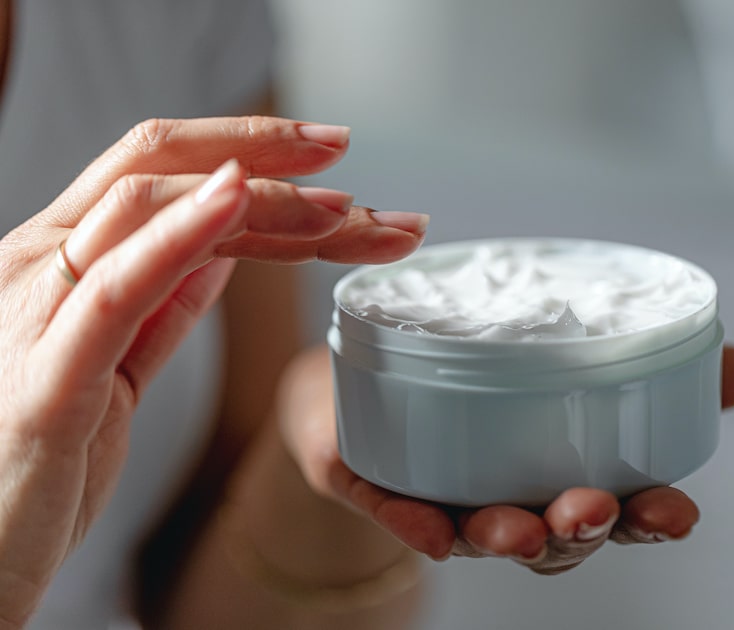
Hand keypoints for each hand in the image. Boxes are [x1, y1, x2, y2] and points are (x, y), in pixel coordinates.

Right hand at [0, 116, 426, 622]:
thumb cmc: (36, 463)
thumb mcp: (115, 367)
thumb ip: (162, 301)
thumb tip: (220, 247)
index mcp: (60, 262)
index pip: (158, 173)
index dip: (246, 151)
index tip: (327, 153)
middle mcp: (39, 265)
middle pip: (157, 169)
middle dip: (261, 152)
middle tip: (344, 148)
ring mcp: (34, 312)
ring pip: (145, 210)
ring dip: (257, 199)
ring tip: (337, 204)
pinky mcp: (47, 378)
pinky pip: (117, 289)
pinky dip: (181, 236)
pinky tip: (237, 200)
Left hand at [282, 345, 733, 574]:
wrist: (379, 359)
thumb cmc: (490, 366)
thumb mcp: (580, 351)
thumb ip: (662, 359)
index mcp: (561, 472)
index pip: (617, 512)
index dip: (649, 520)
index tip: (678, 513)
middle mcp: (509, 495)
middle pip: (553, 537)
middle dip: (579, 532)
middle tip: (594, 511)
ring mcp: (443, 494)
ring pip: (478, 534)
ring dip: (504, 536)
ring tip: (520, 526)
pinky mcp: (379, 481)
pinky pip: (395, 510)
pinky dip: (413, 524)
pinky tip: (431, 529)